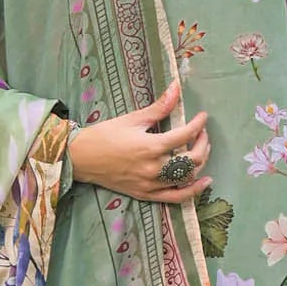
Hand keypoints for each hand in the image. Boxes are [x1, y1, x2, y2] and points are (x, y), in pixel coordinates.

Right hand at [67, 79, 211, 202]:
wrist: (82, 159)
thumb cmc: (104, 136)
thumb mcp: (132, 119)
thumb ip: (159, 107)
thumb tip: (176, 88)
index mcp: (151, 147)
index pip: (185, 135)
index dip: (198, 125)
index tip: (202, 117)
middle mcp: (154, 168)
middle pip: (192, 159)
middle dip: (202, 143)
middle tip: (202, 133)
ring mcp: (151, 184)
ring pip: (187, 178)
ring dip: (200, 163)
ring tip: (203, 150)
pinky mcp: (146, 194)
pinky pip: (175, 197)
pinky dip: (192, 191)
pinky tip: (204, 182)